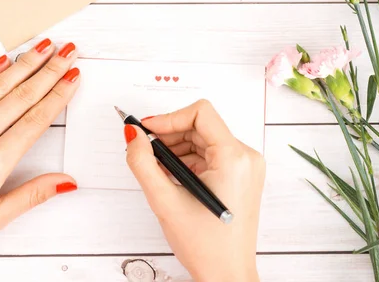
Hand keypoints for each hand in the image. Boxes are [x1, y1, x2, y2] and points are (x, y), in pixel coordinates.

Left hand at [0, 39, 79, 268]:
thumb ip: (32, 195)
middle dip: (50, 70)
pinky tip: (5, 59)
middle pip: (22, 95)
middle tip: (69, 51)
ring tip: (45, 46)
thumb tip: (66, 181)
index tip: (74, 77)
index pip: (35, 120)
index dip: (58, 95)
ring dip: (25, 63)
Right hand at [124, 100, 264, 281]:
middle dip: (169, 135)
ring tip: (157, 170)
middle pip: (201, 126)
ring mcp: (245, 167)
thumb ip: (143, 163)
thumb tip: (132, 135)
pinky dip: (187, 160)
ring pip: (203, 140)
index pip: (200, 113)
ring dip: (176, 149)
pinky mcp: (240, 176)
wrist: (227, 274)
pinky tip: (172, 177)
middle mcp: (246, 158)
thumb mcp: (164, 201)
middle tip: (144, 150)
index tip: (147, 130)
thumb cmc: (207, 246)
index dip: (169, 118)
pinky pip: (210, 155)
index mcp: (234, 158)